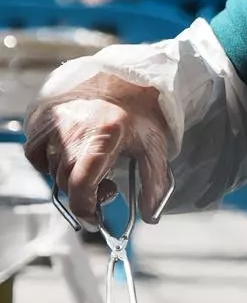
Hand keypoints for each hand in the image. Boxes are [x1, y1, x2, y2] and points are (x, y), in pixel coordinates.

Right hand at [25, 78, 170, 225]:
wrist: (124, 83)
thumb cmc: (139, 116)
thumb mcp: (153, 149)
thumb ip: (154, 184)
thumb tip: (150, 217)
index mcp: (103, 136)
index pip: (81, 184)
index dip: (85, 208)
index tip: (93, 219)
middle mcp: (74, 129)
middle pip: (67, 182)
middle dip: (85, 194)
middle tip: (106, 187)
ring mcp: (55, 123)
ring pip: (52, 170)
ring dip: (70, 178)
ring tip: (92, 168)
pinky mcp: (42, 119)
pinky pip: (36, 154)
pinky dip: (48, 163)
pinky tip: (70, 158)